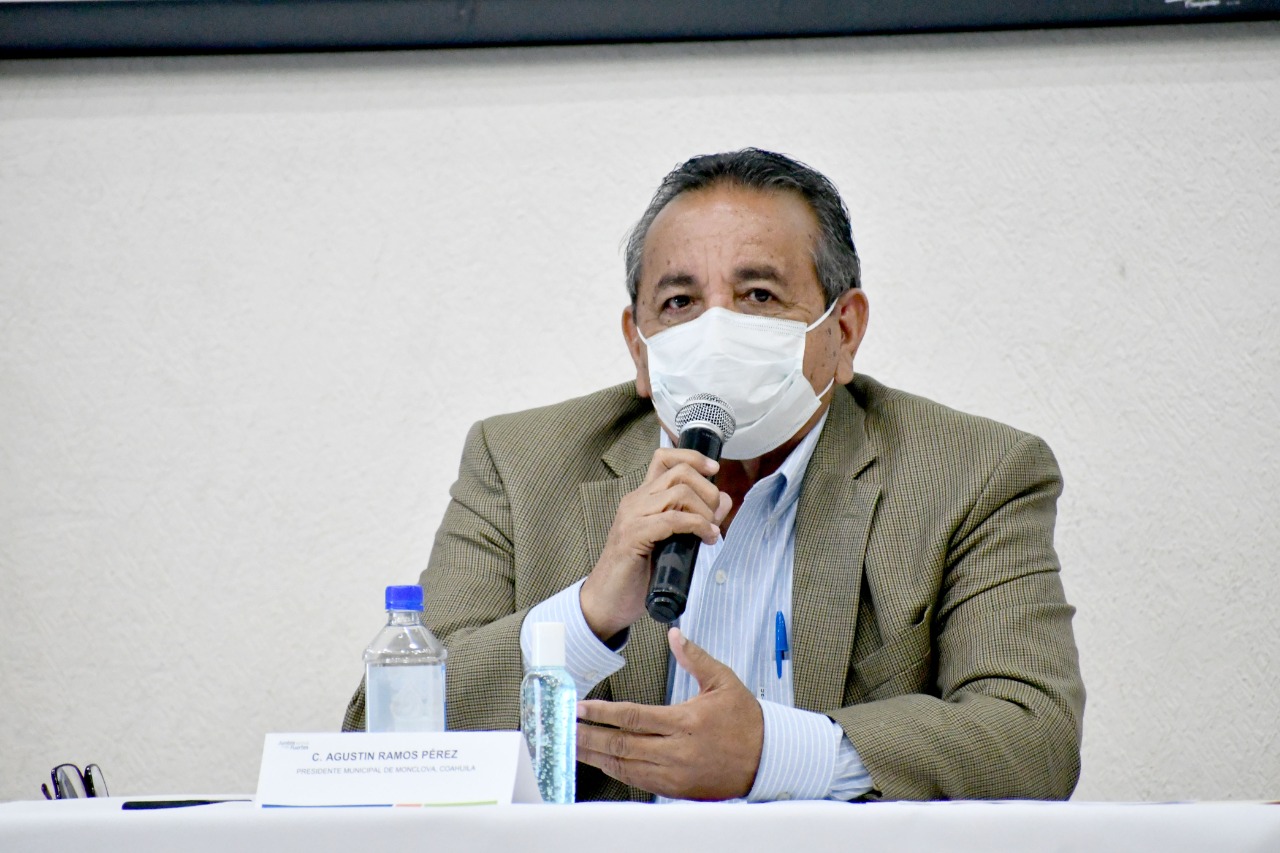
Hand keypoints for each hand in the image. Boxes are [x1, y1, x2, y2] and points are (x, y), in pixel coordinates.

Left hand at [576, 627, 763, 800]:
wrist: (768, 760)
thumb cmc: (746, 722)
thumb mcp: (724, 681)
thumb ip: (695, 658)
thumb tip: (675, 635)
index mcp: (686, 722)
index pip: (634, 717)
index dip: (603, 712)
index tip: (581, 707)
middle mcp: (677, 750)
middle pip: (622, 744)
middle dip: (589, 736)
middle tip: (565, 728)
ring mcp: (675, 773)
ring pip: (625, 766)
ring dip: (596, 756)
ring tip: (573, 745)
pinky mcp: (676, 788)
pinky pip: (638, 781)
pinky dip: (616, 771)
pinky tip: (601, 762)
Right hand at [580, 449, 730, 640]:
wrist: (606, 601)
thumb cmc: (637, 574)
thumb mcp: (672, 541)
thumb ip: (696, 518)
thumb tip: (724, 500)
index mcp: (642, 498)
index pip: (664, 458)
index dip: (693, 457)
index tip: (714, 469)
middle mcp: (635, 500)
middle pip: (680, 472)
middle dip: (708, 490)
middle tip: (715, 515)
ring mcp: (632, 516)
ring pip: (679, 492)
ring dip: (704, 511)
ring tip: (709, 532)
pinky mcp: (634, 535)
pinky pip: (672, 519)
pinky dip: (696, 526)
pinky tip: (705, 538)